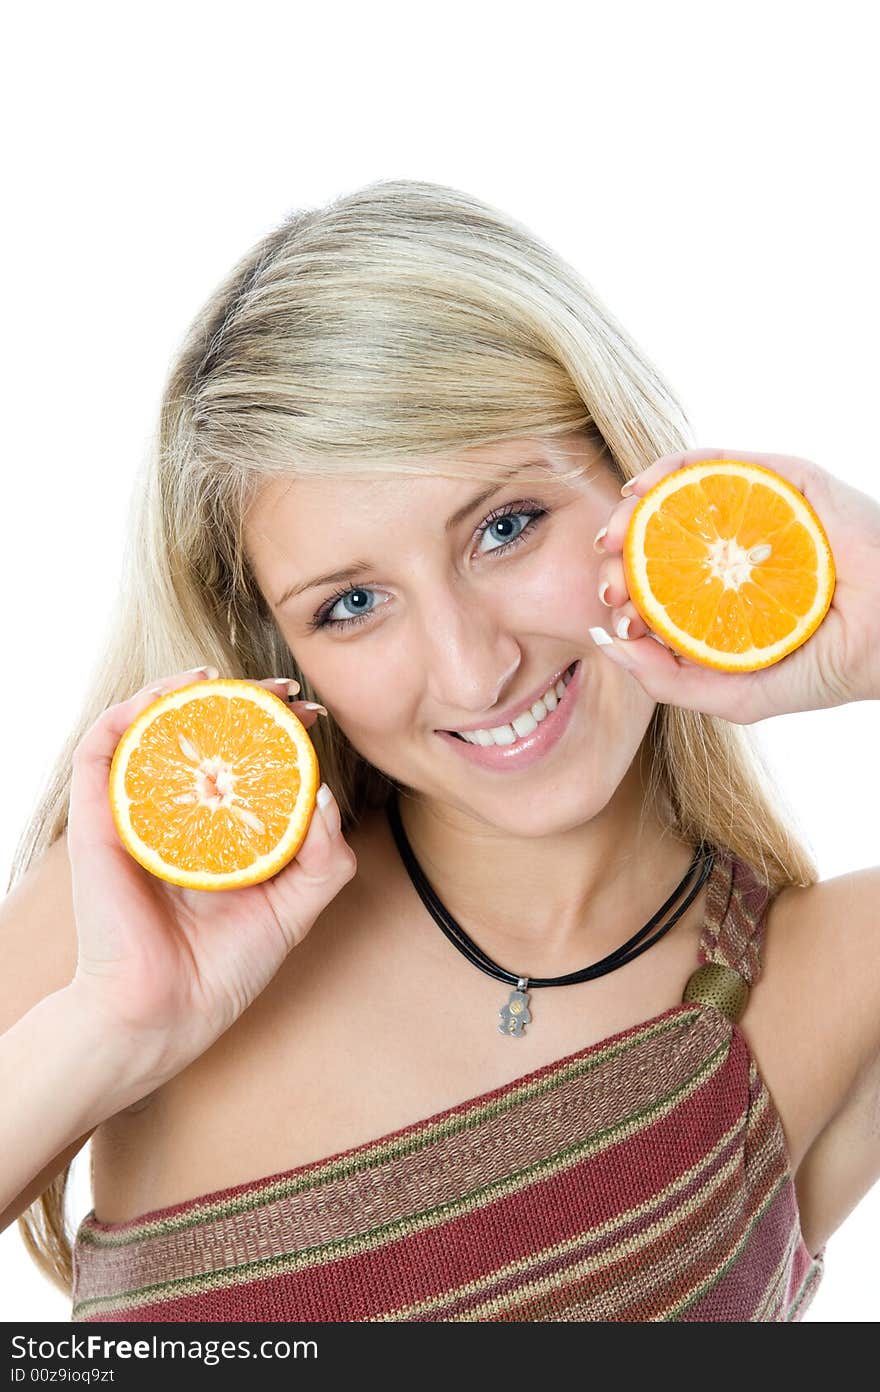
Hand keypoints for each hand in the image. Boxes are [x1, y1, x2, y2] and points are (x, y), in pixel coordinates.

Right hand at [66, 668, 355, 1093]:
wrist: (164, 1016)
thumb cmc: (222, 971)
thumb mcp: (294, 910)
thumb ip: (325, 859)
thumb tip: (327, 795)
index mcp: (216, 832)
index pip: (243, 759)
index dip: (277, 728)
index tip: (313, 712)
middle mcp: (174, 814)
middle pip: (200, 733)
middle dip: (242, 699)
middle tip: (284, 690)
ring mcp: (133, 811)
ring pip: (148, 726)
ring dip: (182, 689)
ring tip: (222, 678)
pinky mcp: (97, 818)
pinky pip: (102, 747)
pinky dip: (133, 709)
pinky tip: (174, 695)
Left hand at [592, 448, 879, 723]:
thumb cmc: (827, 668)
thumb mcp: (737, 694)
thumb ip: (669, 680)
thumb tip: (606, 645)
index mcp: (726, 599)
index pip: (658, 589)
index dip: (625, 596)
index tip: (613, 615)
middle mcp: (736, 553)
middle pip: (658, 542)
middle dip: (619, 556)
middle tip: (605, 577)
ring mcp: (756, 515)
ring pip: (676, 500)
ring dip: (632, 510)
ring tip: (612, 535)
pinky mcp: (778, 481)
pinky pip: (711, 463)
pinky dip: (667, 470)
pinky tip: (640, 490)